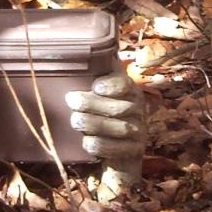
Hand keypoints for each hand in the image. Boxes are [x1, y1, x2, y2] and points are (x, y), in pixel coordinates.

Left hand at [65, 71, 145, 200]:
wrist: (118, 148)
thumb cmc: (102, 113)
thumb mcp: (99, 93)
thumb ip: (90, 77)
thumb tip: (72, 60)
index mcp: (130, 90)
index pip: (125, 84)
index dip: (111, 85)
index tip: (95, 87)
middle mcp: (138, 109)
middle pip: (118, 107)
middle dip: (91, 104)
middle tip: (71, 101)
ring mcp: (139, 131)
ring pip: (118, 128)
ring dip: (93, 124)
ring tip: (75, 120)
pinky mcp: (134, 151)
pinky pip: (117, 149)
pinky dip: (99, 145)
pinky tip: (86, 141)